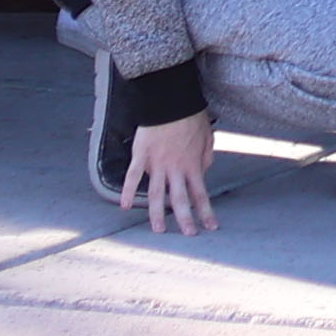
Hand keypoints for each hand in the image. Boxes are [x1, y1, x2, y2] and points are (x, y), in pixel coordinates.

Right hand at [119, 107, 218, 233]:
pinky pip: (132, 177)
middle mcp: (175, 168)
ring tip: (158, 230)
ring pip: (155, 194)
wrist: (171, 100)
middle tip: (189, 236)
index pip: (200, 194)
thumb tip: (203, 171)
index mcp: (192, 165)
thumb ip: (205, 157)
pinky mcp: (141, 156)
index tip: (211, 227)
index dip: (206, 212)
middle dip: (185, 220)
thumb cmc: (190, 116)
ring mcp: (156, 164)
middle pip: (179, 200)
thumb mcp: (207, 137)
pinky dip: (126, 192)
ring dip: (157, 214)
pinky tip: (124, 207)